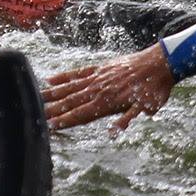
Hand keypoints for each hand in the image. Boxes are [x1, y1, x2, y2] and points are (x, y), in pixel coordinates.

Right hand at [44, 43, 176, 130]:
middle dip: (52, 109)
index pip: (81, 114)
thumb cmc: (155, 88)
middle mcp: (99, 90)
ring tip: (36, 97)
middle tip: (34, 114)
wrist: (161, 62)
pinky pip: (78, 72)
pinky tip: (51, 79)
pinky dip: (65, 76)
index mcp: (108, 102)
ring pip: (70, 87)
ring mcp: (98, 78)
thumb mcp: (146, 107)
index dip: (65, 121)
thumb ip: (127, 119)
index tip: (49, 126)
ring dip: (53, 94)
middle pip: (71, 102)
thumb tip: (113, 132)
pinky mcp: (101, 68)